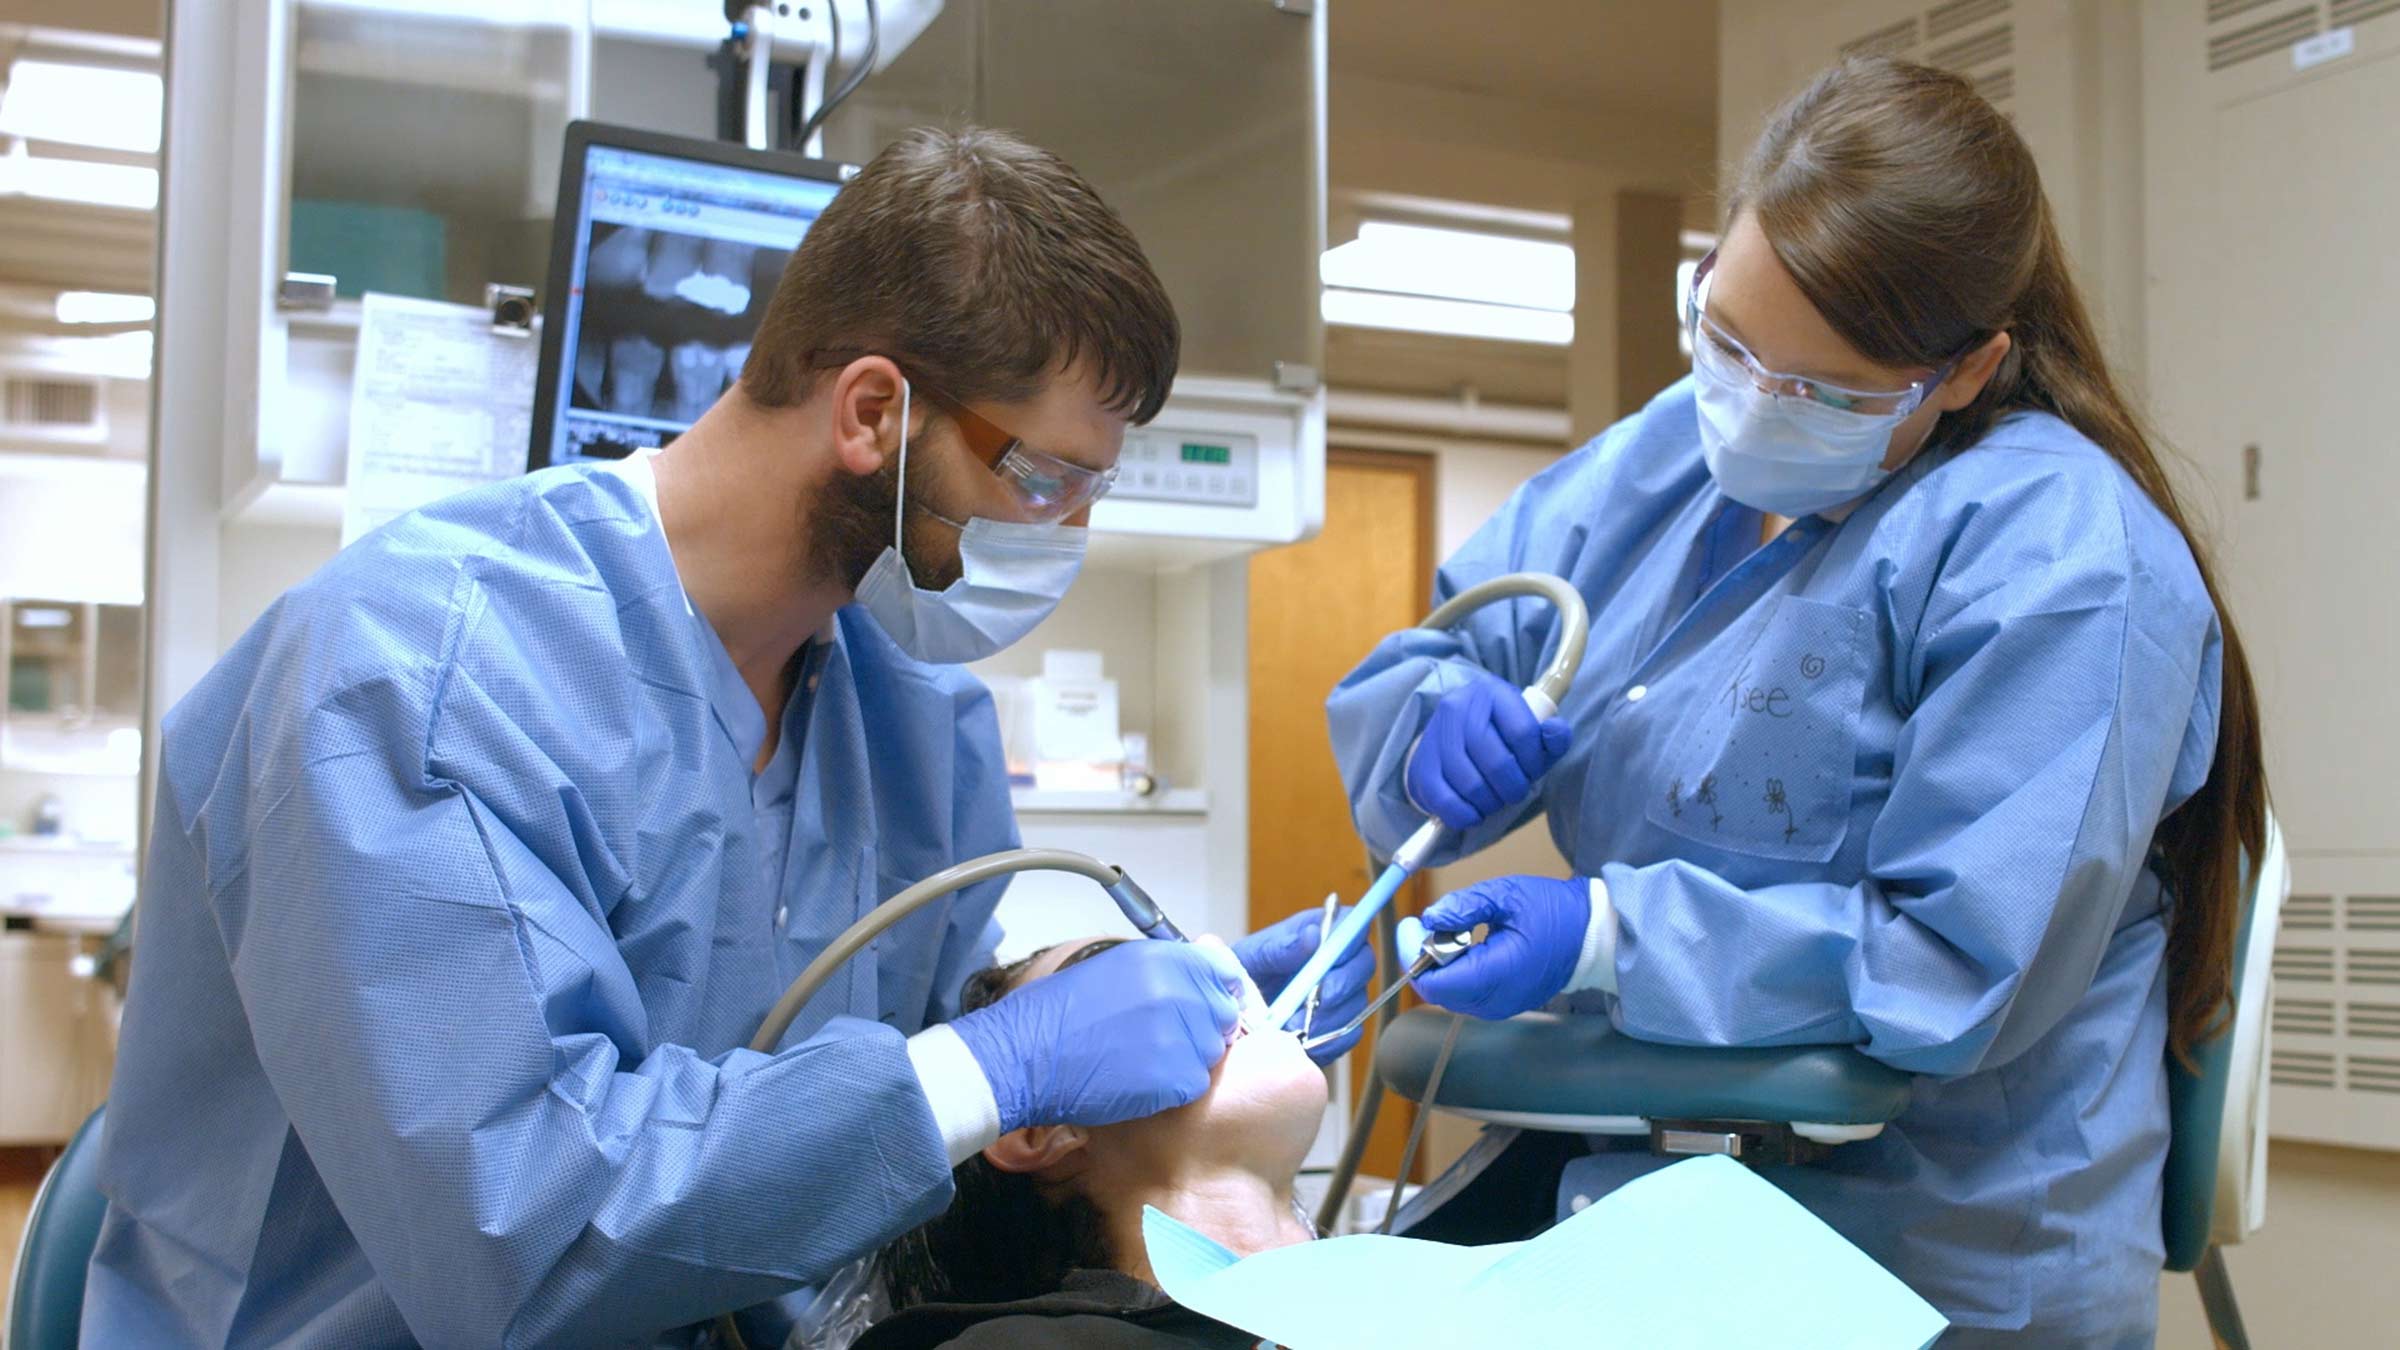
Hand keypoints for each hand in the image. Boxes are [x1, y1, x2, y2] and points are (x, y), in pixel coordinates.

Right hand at [949, 940, 1244, 1130]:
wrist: (1024, 1056)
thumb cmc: (1057, 1013)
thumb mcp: (1112, 967)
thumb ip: (1161, 969)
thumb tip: (1200, 976)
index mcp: (1161, 959)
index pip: (1221, 971)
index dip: (1214, 991)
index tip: (1202, 1006)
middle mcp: (1176, 992)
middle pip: (1223, 1013)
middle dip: (1202, 1028)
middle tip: (1166, 1040)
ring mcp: (1178, 1036)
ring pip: (1210, 1051)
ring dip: (1186, 1059)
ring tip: (1143, 1060)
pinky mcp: (1174, 1078)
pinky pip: (1195, 1083)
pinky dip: (1173, 1088)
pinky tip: (1139, 1081)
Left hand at [1233, 907, 1376, 1062]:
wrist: (1232, 1013)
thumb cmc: (1243, 975)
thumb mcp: (1252, 956)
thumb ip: (1280, 946)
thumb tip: (1313, 935)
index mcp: (1319, 932)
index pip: (1352, 925)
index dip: (1348, 941)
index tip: (1328, 960)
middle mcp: (1337, 961)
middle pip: (1363, 965)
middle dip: (1341, 985)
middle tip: (1315, 1000)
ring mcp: (1342, 994)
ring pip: (1356, 1003)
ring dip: (1328, 1017)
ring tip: (1295, 1026)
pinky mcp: (1339, 1025)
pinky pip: (1349, 1033)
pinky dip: (1328, 1040)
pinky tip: (1305, 1041)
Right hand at [1406, 671, 1572, 830]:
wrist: (1450, 735)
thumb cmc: (1498, 736)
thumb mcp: (1528, 730)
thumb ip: (1551, 736)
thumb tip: (1556, 733)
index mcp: (1492, 693)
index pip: (1523, 733)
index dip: (1534, 762)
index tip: (1532, 771)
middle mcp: (1459, 707)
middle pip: (1496, 762)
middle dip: (1513, 787)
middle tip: (1515, 792)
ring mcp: (1436, 735)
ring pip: (1470, 784)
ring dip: (1490, 802)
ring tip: (1495, 800)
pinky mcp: (1421, 764)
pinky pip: (1444, 800)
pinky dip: (1465, 815)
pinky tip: (1474, 812)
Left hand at [1411, 876, 1591, 1019]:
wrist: (1592, 937)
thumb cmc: (1554, 912)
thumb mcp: (1506, 895)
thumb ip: (1464, 906)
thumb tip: (1429, 918)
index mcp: (1497, 975)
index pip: (1436, 984)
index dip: (1413, 955)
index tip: (1411, 924)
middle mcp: (1495, 1000)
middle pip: (1437, 991)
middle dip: (1423, 957)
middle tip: (1426, 923)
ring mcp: (1499, 1007)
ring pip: (1448, 994)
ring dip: (1439, 964)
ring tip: (1450, 930)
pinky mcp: (1502, 1004)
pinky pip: (1465, 994)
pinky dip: (1455, 970)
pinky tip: (1464, 944)